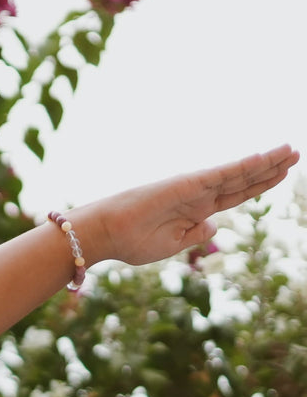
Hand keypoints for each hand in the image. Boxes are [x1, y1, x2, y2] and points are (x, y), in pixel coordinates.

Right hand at [77, 143, 298, 267]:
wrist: (107, 235)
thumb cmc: (131, 242)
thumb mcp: (171, 245)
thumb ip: (195, 234)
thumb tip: (215, 225)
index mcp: (196, 212)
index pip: (235, 195)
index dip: (259, 185)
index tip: (281, 175)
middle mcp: (199, 196)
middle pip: (242, 180)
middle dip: (270, 169)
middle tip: (295, 154)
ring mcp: (195, 187)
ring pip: (238, 173)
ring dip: (266, 162)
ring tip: (291, 151)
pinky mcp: (189, 184)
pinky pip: (222, 174)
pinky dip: (244, 166)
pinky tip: (265, 157)